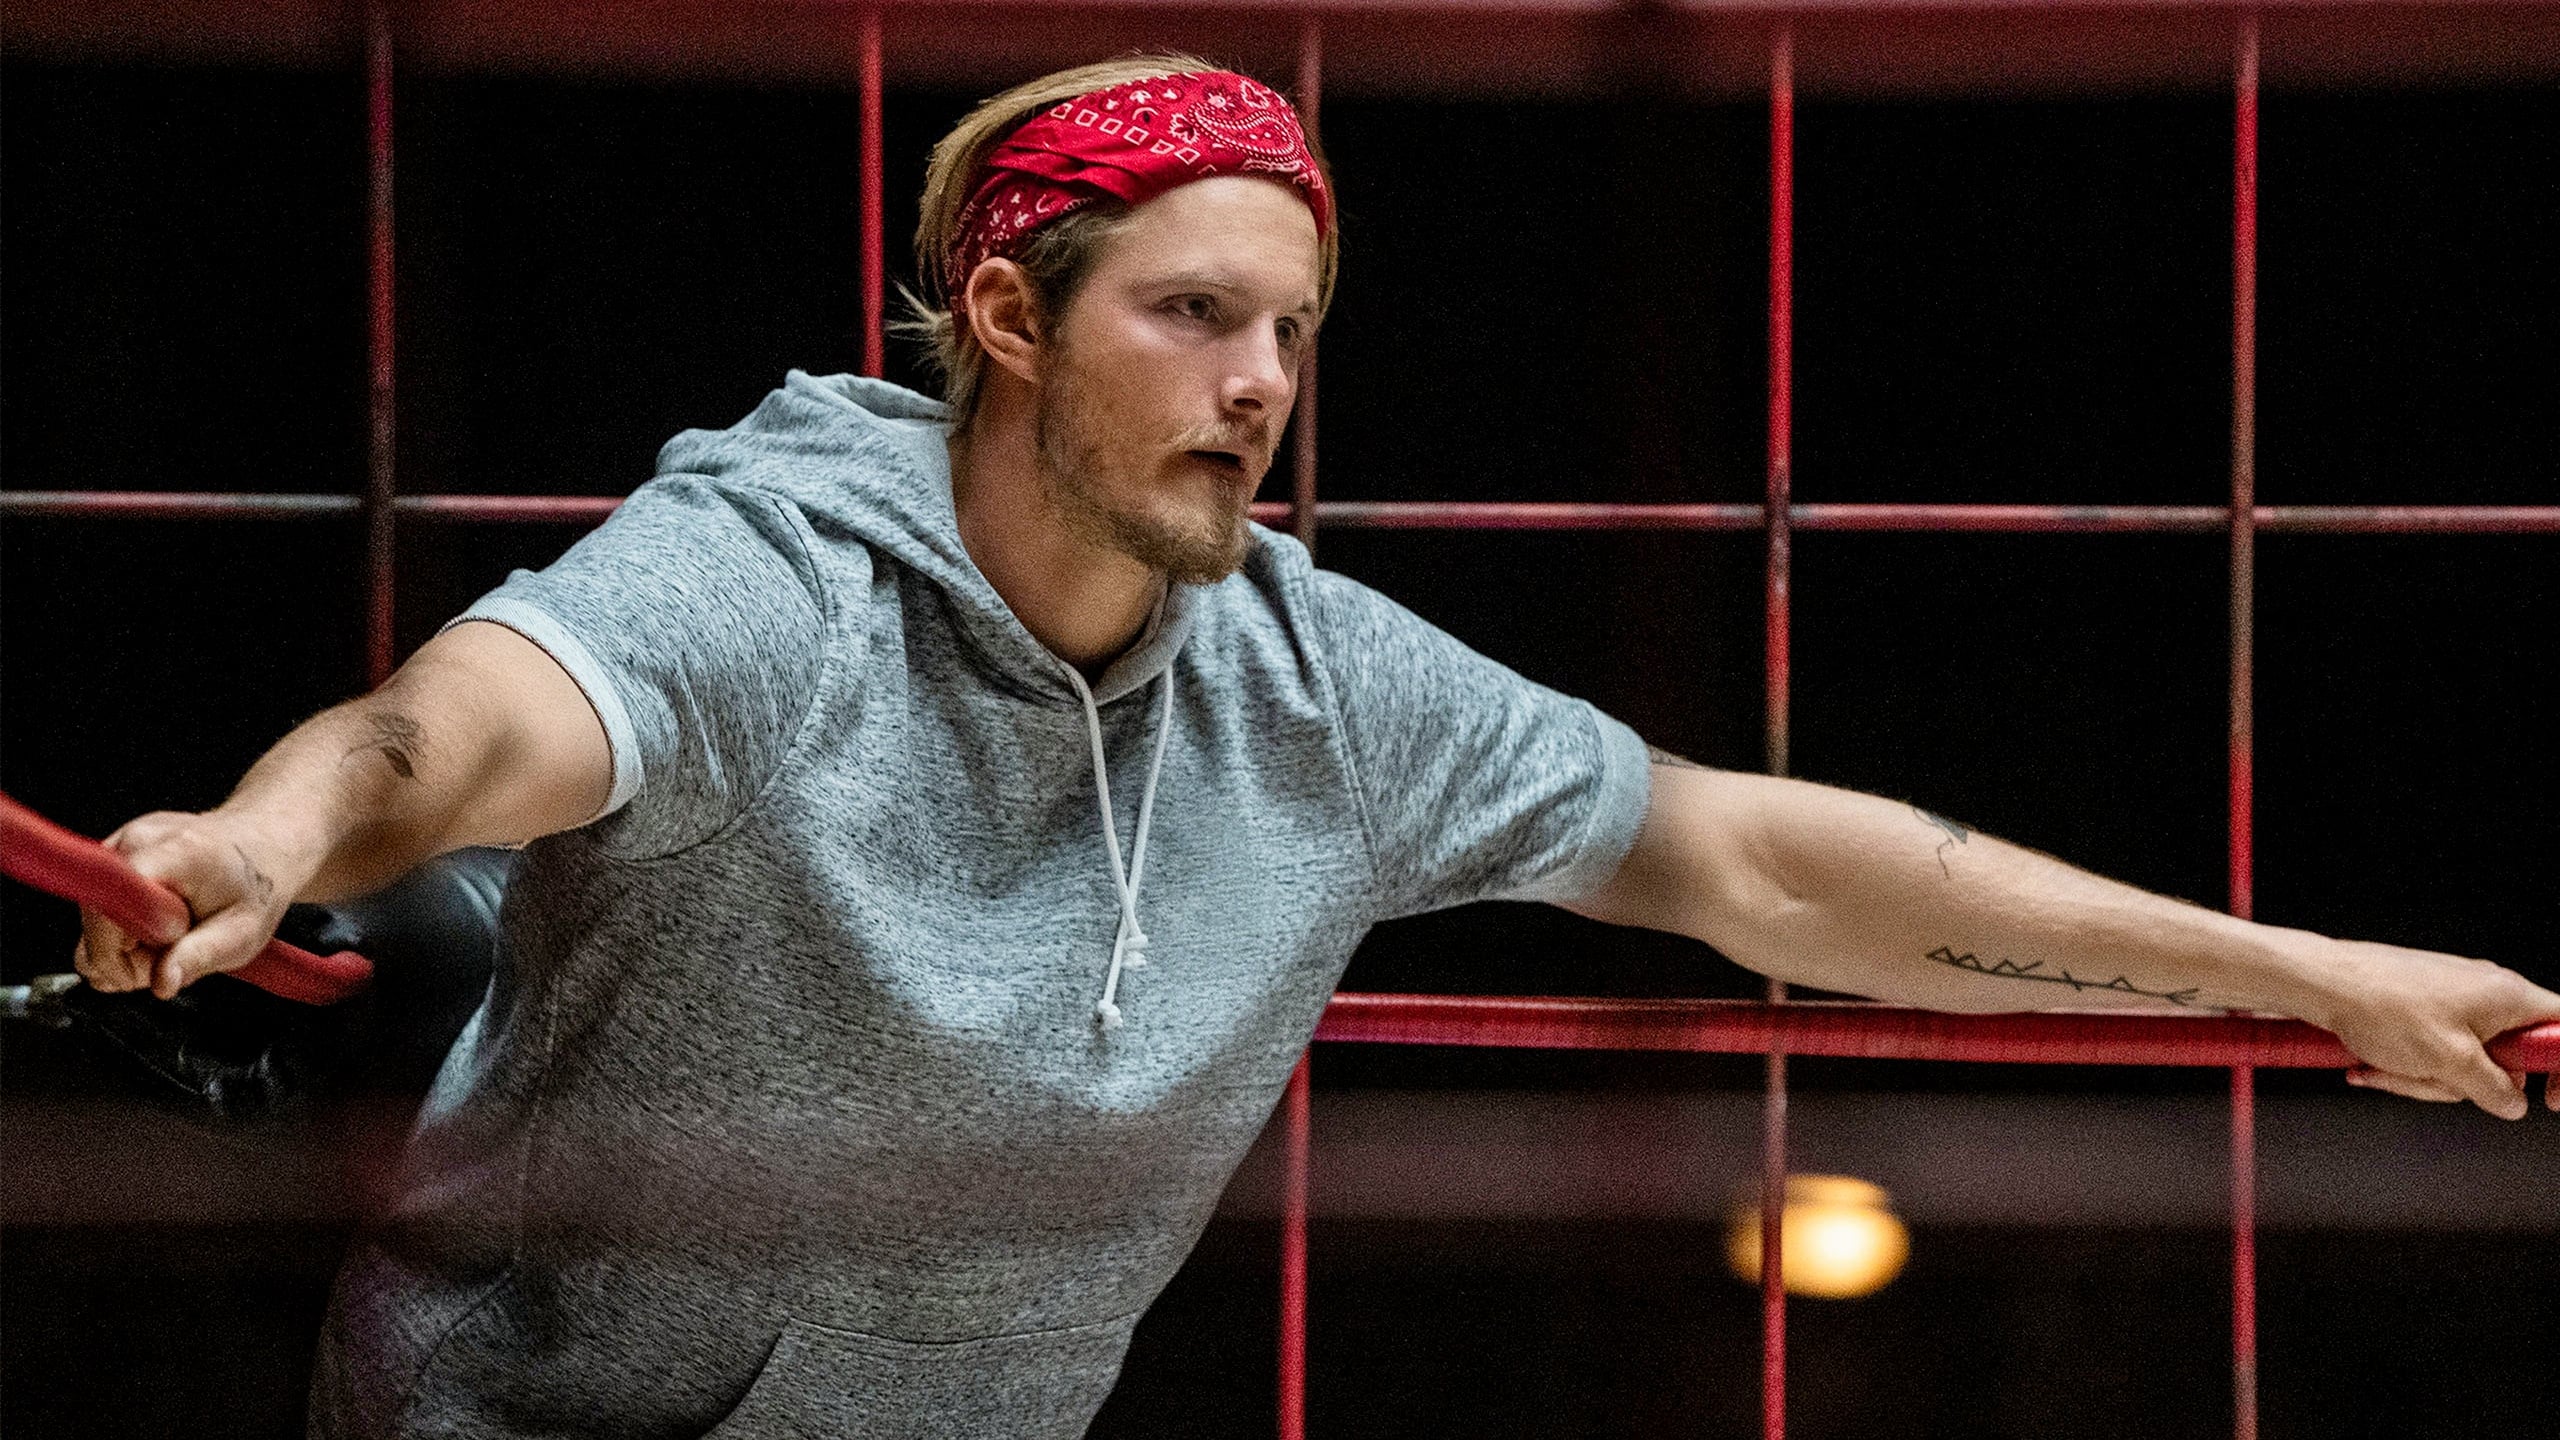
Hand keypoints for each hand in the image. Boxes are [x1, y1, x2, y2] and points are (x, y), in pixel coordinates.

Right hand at [72, 810, 300, 1000]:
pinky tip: (155, 928)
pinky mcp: (115, 852)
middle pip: (96, 916)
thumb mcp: (244, 934)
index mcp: (177, 853)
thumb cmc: (256, 889)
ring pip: (93, 916)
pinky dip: (120, 930)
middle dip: (123, 955)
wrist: (263, 849)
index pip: (112, 900)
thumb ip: (199, 957)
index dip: (115, 946)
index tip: (143, 967)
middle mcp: (139, 839)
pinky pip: (98, 906)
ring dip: (122, 945)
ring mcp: (123, 841)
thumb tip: (161, 983)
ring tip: (169, 939)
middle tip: (170, 957)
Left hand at [2304, 936, 2559, 1119]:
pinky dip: (2403, 1066)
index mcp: (2507, 996)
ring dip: (2425, 1078)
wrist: (2320, 982)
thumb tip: (2513, 1103)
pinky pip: (2428, 1052)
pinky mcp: (2421, 1009)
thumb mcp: (2449, 1061)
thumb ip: (2493, 1088)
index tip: (2552, 1097)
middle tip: (2434, 1078)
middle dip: (2466, 1083)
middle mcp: (2485, 993)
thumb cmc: (2381, 1007)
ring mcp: (2451, 1000)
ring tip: (2390, 1067)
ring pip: (2460, 1062)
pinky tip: (2372, 1065)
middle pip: (2505, 1058)